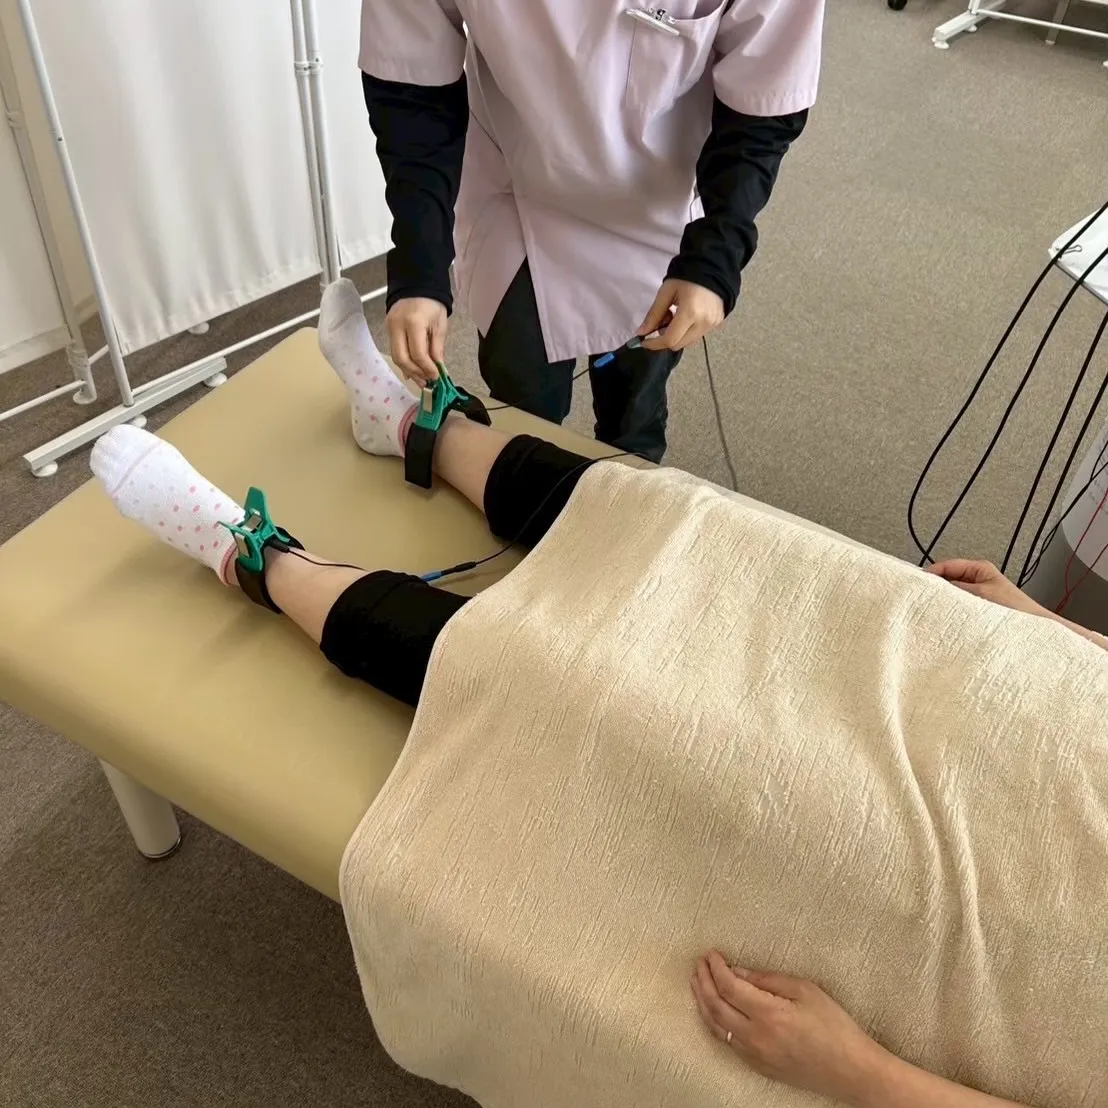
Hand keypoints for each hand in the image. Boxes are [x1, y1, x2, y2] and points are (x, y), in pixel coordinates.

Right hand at [386, 297, 447, 385]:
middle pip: (402, 358)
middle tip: (427, 382)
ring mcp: (389, 328)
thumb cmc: (432, 304)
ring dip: (409, 371)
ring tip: (421, 380)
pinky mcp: (387, 329)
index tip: (436, 377)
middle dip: (415, 373)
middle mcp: (397, 326)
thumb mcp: (440, 325)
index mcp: (413, 322)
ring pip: (396, 357)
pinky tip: (413, 371)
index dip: (427, 368)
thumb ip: (437, 348)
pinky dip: (404, 363)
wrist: (416, 286)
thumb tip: (438, 370)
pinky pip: (394, 350)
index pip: (418, 353)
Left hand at [639, 279, 724, 351]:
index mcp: (690, 313)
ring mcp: (712, 325)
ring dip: (676, 335)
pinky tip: (685, 316)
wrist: (712, 267)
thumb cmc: (686, 277)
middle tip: (662, 321)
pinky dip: (686, 332)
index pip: (670, 339)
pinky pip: (696, 336)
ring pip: (687, 342)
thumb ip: (653, 314)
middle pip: (678, 344)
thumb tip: (641, 333)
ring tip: (674, 316)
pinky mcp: (716, 324)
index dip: (654, 344)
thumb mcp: (666, 292)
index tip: (643, 341)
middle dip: (664, 338)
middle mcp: (703, 323)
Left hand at [691, 952, 882, 1104]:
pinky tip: (713, 1010)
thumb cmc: (835, 1026)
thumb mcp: (805, 990)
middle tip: (699, 964)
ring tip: (697, 982)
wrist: (851, 1070)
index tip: (711, 954)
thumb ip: (767, 979)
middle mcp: (756, 1037)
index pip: (729, 986)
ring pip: (716, 1026)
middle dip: (703, 981)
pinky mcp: (758, 1067)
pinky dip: (714, 1022)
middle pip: (715, 1006)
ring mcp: (755, 1055)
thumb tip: (738, 972)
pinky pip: (727, 1042)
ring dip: (703, 1002)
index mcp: (769, 1014)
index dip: (716, 967)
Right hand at [927, 559, 1045, 616]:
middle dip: (937, 587)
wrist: (1033, 628)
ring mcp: (976, 593)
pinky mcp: (976, 607)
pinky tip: (947, 616)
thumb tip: (933, 587)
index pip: (947, 565)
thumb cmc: (1015, 609)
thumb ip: (955, 589)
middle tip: (924, 596)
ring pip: (951, 593)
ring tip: (935, 607)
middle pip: (947, 578)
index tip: (919, 583)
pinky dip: (951, 609)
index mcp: (979, 568)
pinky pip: (958, 605)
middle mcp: (976, 578)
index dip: (931, 573)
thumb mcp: (980, 595)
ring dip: (945, 600)